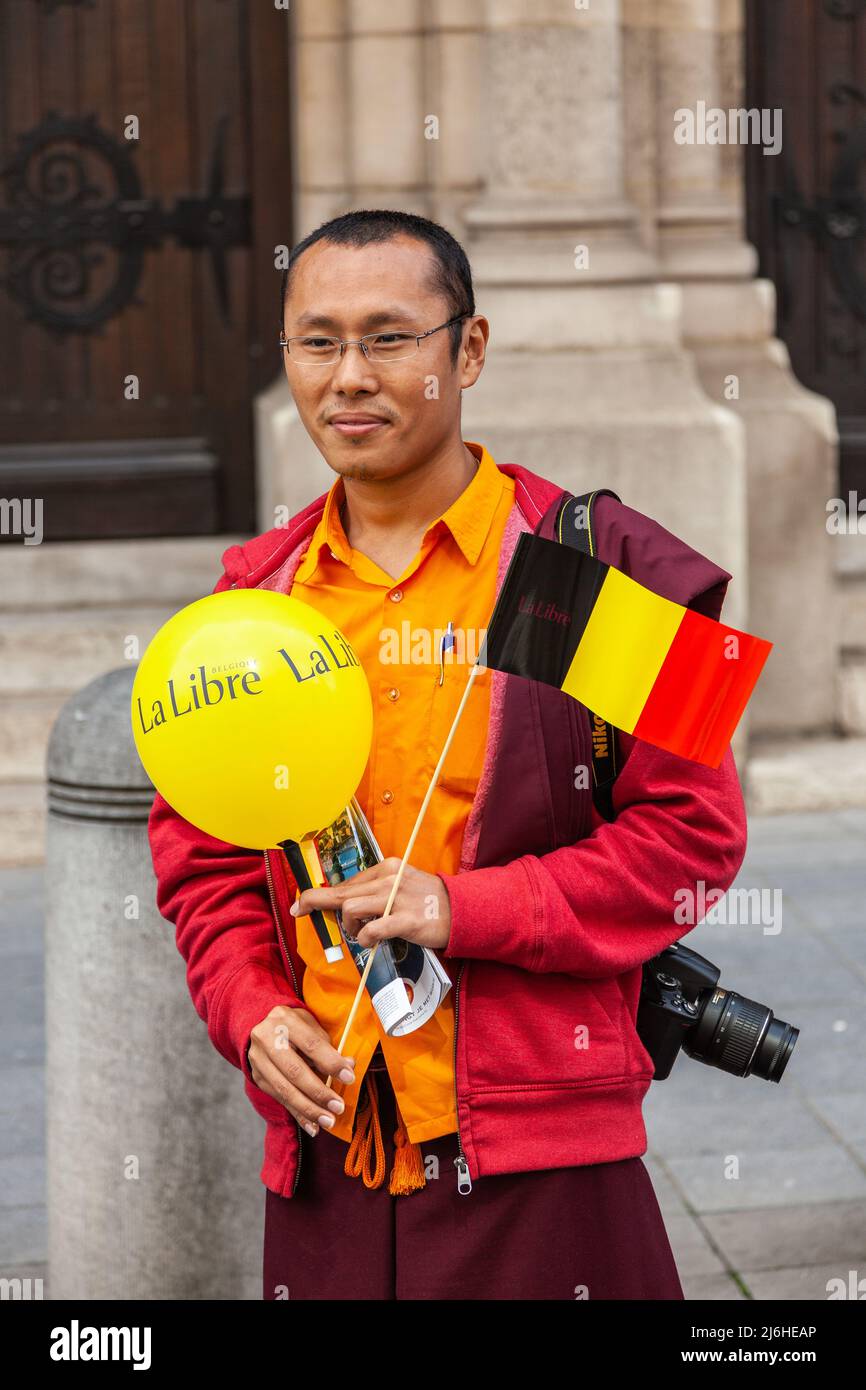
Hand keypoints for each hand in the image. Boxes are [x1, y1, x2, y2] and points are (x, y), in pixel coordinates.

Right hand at [247, 1004, 355, 1137]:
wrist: (263, 1027)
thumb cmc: (296, 1027)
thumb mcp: (312, 1027)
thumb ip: (329, 1047)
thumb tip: (349, 1066)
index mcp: (284, 1020)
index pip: (310, 1044)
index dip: (330, 1062)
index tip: (349, 1077)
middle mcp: (266, 1039)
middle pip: (294, 1070)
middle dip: (318, 1092)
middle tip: (338, 1107)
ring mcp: (258, 1060)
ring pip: (284, 1090)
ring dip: (309, 1109)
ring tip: (328, 1121)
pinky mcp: (258, 1078)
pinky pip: (280, 1100)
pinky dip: (298, 1115)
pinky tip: (313, 1127)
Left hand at [291, 857, 451, 950]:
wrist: (463, 910)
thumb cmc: (428, 901)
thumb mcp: (400, 886)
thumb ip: (376, 891)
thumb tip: (346, 902)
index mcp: (387, 868)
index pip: (347, 882)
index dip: (323, 894)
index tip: (304, 902)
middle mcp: (389, 879)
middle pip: (342, 892)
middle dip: (315, 901)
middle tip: (299, 910)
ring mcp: (396, 899)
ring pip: (351, 908)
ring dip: (350, 927)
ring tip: (363, 934)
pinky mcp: (405, 919)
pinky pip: (372, 929)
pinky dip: (366, 938)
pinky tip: (372, 941)